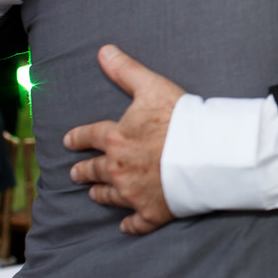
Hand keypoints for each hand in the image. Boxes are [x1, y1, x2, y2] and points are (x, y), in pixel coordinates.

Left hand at [64, 45, 184, 234]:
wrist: (208, 154)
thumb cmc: (181, 119)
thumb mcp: (152, 86)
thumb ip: (126, 70)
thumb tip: (103, 51)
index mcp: (115, 138)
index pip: (88, 136)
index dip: (77, 138)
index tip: (68, 141)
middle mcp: (118, 168)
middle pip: (94, 171)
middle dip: (83, 171)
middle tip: (75, 173)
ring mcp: (134, 193)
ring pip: (109, 197)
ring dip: (99, 194)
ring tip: (93, 194)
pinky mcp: (152, 212)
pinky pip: (136, 223)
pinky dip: (129, 226)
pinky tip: (124, 227)